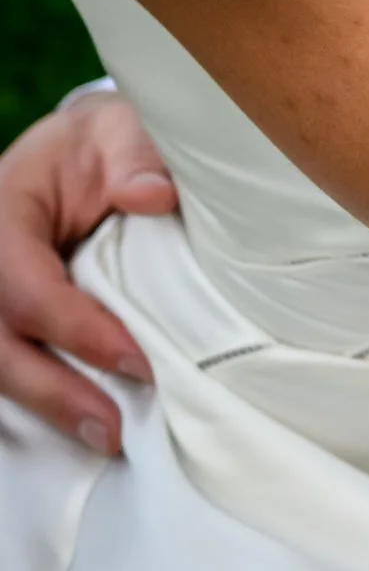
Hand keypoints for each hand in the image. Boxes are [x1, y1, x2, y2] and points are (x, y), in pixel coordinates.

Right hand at [0, 94, 172, 452]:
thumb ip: (135, 154)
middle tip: (109, 430)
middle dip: (51, 390)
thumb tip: (152, 196)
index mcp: (2, 215)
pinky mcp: (5, 322)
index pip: (23, 284)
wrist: (83, 150)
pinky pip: (7, 365)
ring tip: (103, 440)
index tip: (134, 361)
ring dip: (44, 407)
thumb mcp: (120, 130)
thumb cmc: (103, 145)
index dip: (75, 330)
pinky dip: (35, 401)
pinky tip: (76, 428)